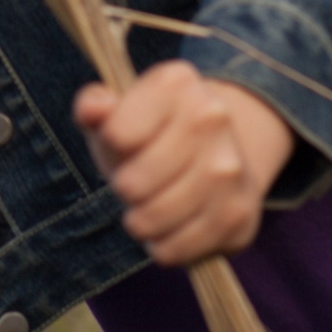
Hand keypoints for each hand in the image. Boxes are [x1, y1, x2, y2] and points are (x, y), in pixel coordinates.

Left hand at [74, 60, 294, 264]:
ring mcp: (231, 168)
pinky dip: (164, 247)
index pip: (117, 134)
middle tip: (134, 184)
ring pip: (154, 219)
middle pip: (133, 183)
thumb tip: (92, 110)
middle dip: (124, 189)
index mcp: (177, 82)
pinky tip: (170, 229)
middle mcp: (213, 117)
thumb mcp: (118, 113)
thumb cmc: (152, 135)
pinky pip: (178, 249)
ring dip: (140, 223)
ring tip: (148, 208)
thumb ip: (94, 107)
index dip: (110, 147)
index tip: (124, 143)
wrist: (220, 154)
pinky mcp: (240, 214)